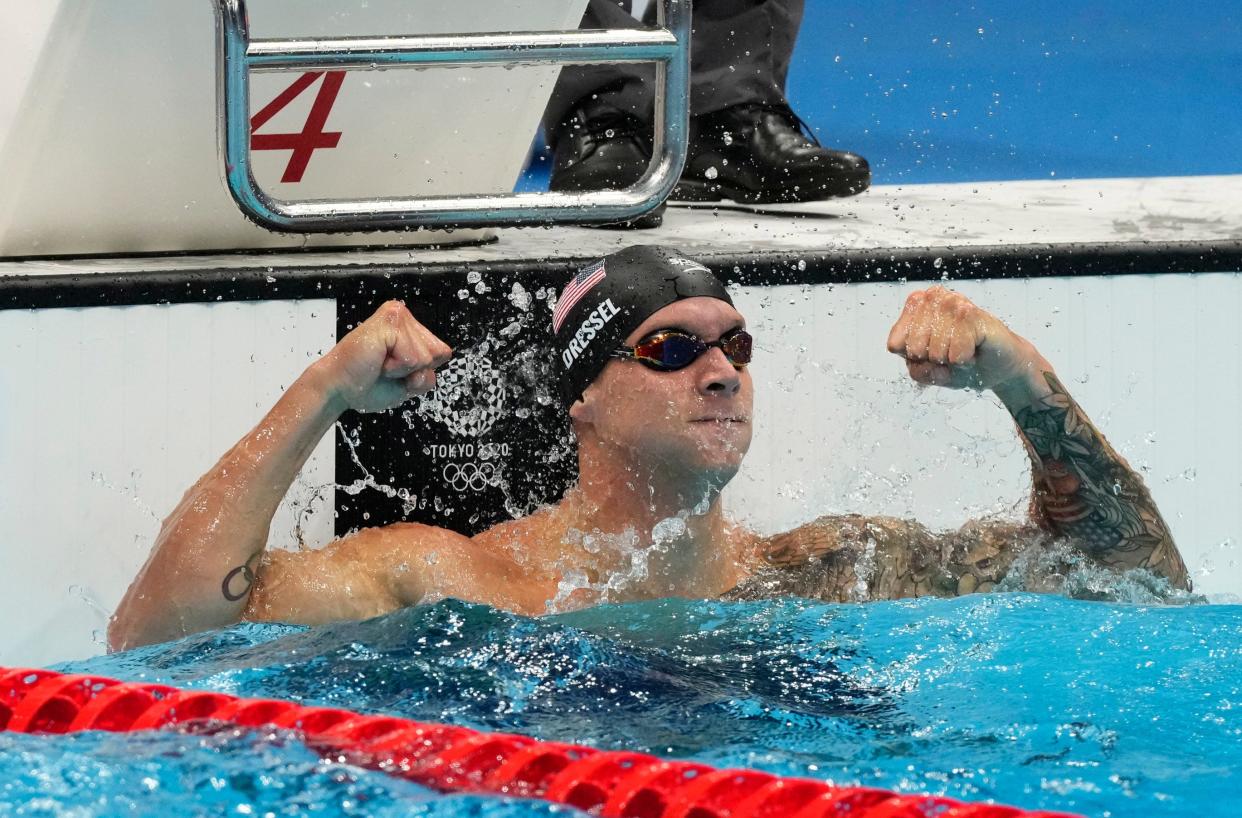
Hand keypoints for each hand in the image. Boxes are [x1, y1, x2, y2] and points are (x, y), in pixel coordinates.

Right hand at [313, 300, 452, 412]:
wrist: (339, 389)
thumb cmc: (366, 384)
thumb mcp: (409, 385)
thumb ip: (428, 375)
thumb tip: (437, 357)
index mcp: (410, 329)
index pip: (442, 354)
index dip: (421, 372)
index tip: (395, 371)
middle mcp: (405, 317)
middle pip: (437, 354)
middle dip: (413, 371)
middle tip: (385, 368)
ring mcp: (398, 315)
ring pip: (425, 357)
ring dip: (402, 370)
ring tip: (379, 363)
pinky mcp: (391, 320)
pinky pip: (413, 356)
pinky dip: (396, 367)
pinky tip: (378, 360)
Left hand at [886, 286, 1046, 391]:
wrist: (998, 366)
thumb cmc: (961, 362)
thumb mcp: (929, 372)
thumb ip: (917, 370)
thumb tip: (922, 359)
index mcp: (914, 307)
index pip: (895, 344)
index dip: (915, 360)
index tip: (931, 354)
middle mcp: (932, 297)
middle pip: (913, 348)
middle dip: (933, 360)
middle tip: (951, 352)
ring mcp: (953, 302)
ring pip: (934, 351)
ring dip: (951, 359)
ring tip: (964, 349)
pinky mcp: (972, 313)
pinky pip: (955, 353)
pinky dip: (965, 360)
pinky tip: (975, 348)